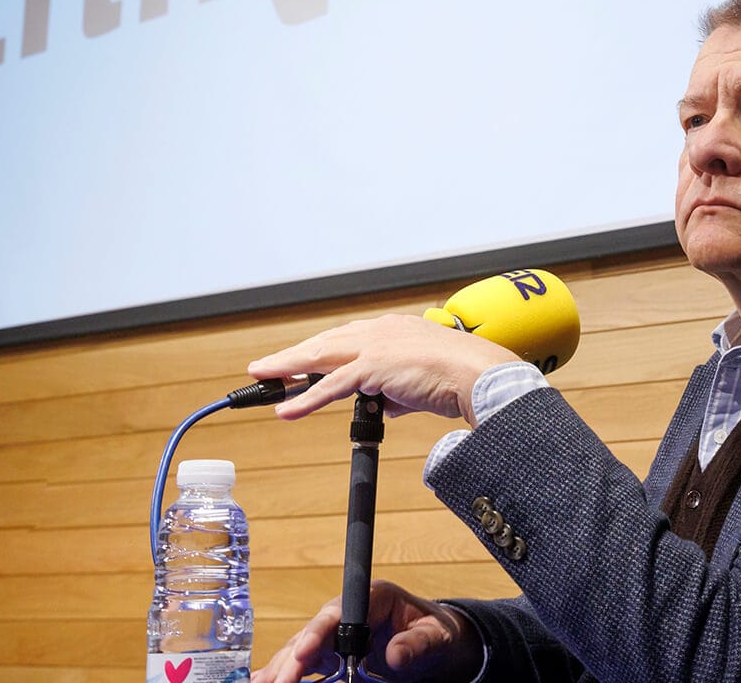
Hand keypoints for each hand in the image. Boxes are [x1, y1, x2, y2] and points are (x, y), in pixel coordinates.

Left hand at [248, 314, 519, 423]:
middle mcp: (381, 331)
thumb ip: (398, 391)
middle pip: (325, 343)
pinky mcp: (373, 368)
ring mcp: (376, 346)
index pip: (346, 339)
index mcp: (394, 330)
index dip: (319, 351)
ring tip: (262, 380)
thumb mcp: (422, 382)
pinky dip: (305, 399)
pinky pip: (330, 387)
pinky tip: (285, 409)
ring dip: (287, 370)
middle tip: (265, 368)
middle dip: (292, 356)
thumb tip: (383, 405)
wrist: (479, 376)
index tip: (299, 361)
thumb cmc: (461, 378)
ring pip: (320, 358)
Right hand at [250, 579, 483, 682]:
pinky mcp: (331, 654)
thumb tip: (394, 655)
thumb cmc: (435, 632)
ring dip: (280, 667)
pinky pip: (304, 662)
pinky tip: (263, 680)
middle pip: (313, 633)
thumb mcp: (435, 636)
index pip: (340, 612)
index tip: (303, 652)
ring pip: (301, 649)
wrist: (436, 643)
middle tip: (277, 682)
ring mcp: (337, 635)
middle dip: (292, 658)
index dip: (319, 631)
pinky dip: (284, 671)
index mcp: (374, 597)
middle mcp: (349, 614)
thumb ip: (417, 644)